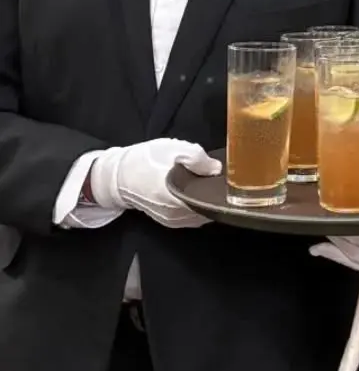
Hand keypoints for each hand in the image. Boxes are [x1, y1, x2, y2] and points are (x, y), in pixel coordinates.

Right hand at [90, 140, 220, 228]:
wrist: (117, 176)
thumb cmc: (144, 160)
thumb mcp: (172, 149)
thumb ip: (196, 158)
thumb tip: (216, 169)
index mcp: (176, 197)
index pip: (210, 201)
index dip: (220, 190)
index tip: (228, 180)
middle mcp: (175, 214)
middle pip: (207, 208)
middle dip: (214, 195)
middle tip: (217, 179)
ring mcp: (172, 220)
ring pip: (200, 214)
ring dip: (205, 202)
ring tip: (205, 185)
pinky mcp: (168, 221)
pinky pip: (191, 217)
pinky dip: (197, 207)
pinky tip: (196, 194)